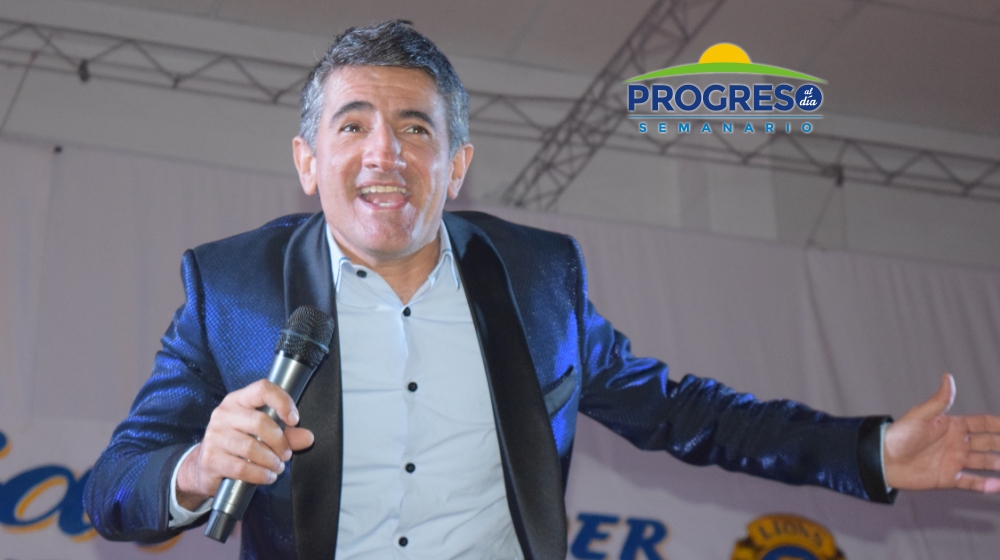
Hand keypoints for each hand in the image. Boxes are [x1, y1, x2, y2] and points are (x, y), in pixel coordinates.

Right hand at [175, 379, 314, 509]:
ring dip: (272, 461)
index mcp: (238, 400)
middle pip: (261, 422)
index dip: (283, 402)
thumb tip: (307, 437)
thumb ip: (287, 434)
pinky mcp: (211, 458)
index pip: (263, 389)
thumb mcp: (261, 434)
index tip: (294, 420)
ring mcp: (215, 436)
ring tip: (277, 467)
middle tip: (286, 454)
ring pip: (252, 447)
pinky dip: (260, 475)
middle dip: (280, 442)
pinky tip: (267, 476)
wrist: (203, 466)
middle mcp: (224, 414)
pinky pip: (242, 468)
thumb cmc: (236, 445)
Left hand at [884, 373, 999, 492]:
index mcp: (952, 426)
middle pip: (990, 443)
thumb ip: (939, 401)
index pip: (984, 424)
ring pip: (985, 463)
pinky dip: (986, 485)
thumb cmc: (898, 434)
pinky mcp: (948, 478)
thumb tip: (949, 377)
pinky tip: (998, 486)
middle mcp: (957, 443)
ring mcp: (954, 461)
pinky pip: (972, 482)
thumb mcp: (920, 416)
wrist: (882, 459)